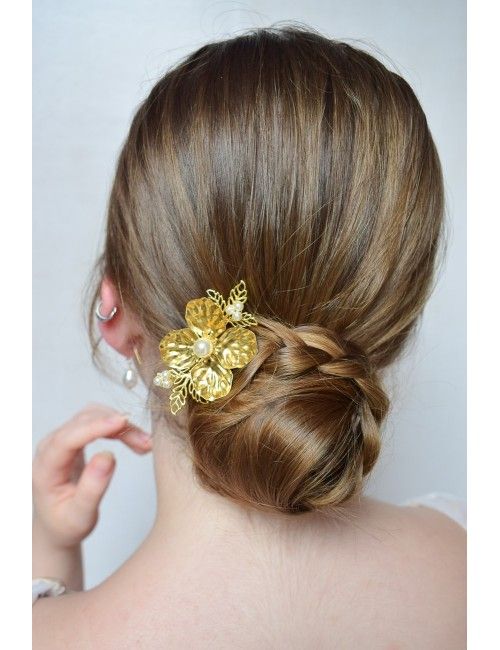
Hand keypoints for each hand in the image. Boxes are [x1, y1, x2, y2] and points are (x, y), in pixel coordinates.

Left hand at [32, 403, 152, 548]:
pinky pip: (96, 420)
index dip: (95, 427)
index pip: (68, 438)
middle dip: (116, 427)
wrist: (57, 524)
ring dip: (119, 424)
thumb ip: (92, 488)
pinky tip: (133, 438)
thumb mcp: (80, 516)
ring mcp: (60, 439)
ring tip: (144, 443)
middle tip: (145, 443)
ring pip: (92, 415)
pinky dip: (116, 426)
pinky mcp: (73, 436)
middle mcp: (49, 448)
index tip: (122, 423)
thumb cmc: (66, 523)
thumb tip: (107, 456)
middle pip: (83, 421)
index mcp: (45, 468)